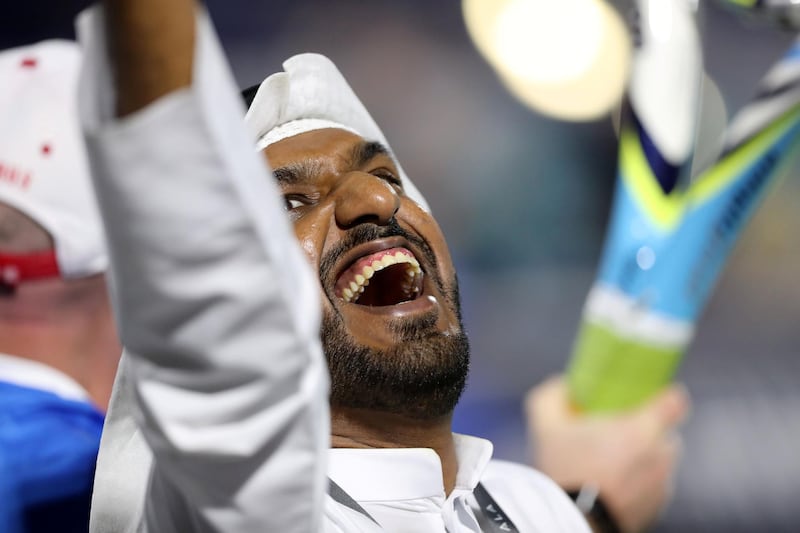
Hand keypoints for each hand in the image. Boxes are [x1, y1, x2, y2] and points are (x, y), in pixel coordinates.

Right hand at [525, 375, 689, 532]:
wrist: (570, 524)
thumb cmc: (563, 471)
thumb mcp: (544, 425)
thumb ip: (552, 396)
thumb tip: (564, 385)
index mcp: (641, 430)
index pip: (674, 401)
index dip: (664, 396)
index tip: (648, 398)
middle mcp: (659, 457)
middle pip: (666, 433)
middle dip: (645, 432)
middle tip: (614, 436)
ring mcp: (662, 487)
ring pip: (659, 463)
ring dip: (641, 461)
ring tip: (607, 467)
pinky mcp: (656, 511)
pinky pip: (652, 488)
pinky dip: (638, 486)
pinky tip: (610, 489)